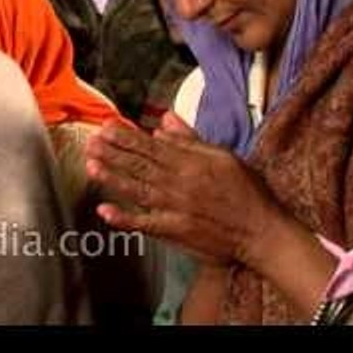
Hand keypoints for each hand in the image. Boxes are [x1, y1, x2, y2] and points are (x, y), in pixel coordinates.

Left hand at [84, 111, 282, 266]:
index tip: (106, 127)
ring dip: (113, 178)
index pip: (151, 146)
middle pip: (140, 165)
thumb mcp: (223, 156)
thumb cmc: (245, 192)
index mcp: (191, 163)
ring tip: (90, 166)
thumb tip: (164, 121)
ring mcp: (176, 207)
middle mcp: (180, 183)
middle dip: (113, 153)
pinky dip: (125, 218)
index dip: (126, 137)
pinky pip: (146, 223)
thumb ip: (190, 139)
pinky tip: (104, 211)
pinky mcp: (176, 230)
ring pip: (138, 189)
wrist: (262, 231)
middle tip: (90, 141)